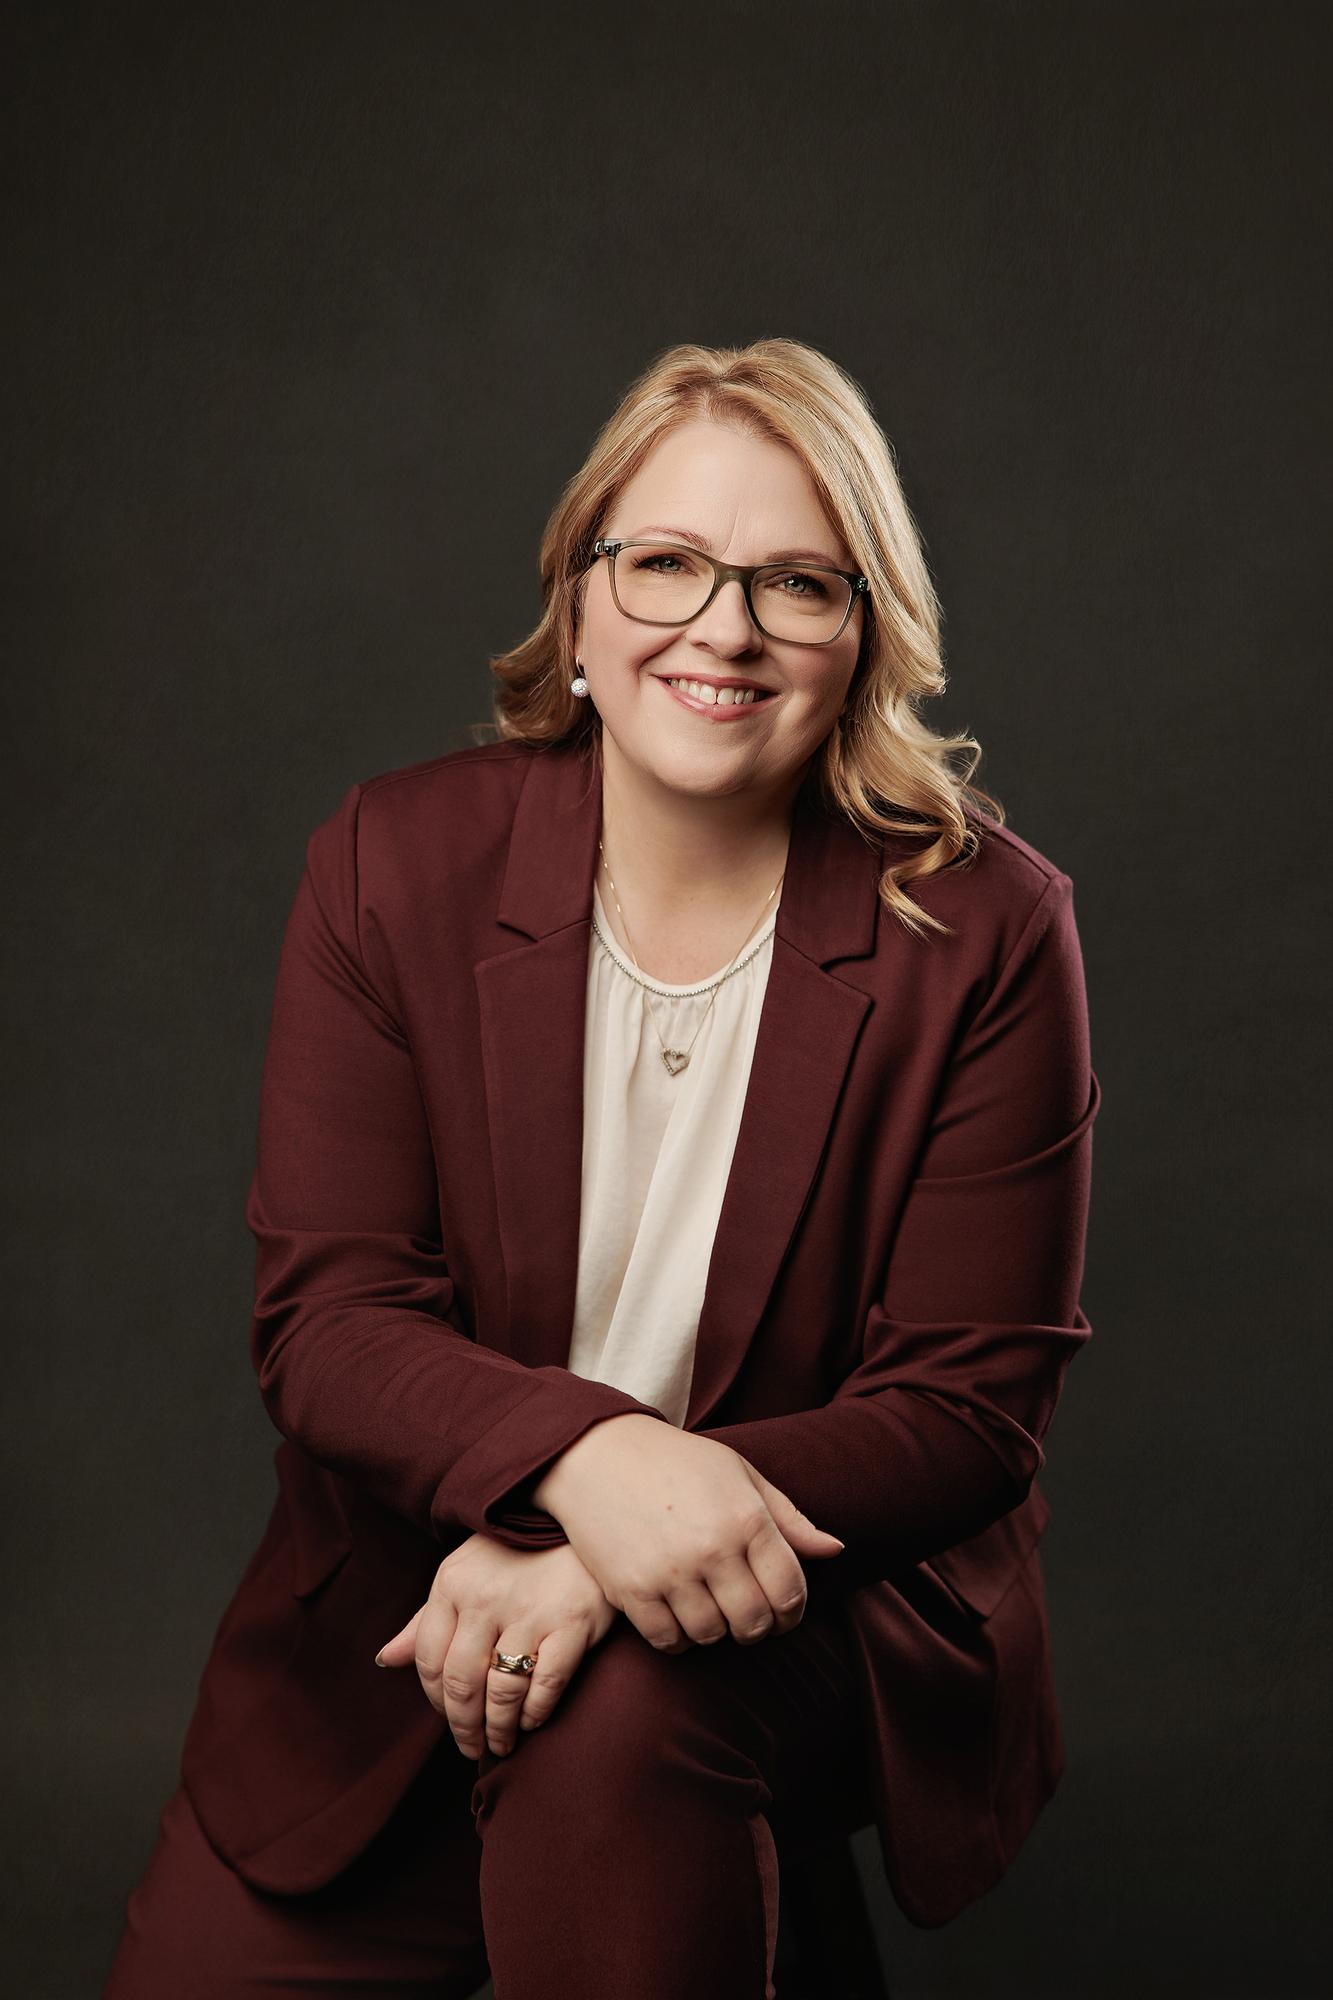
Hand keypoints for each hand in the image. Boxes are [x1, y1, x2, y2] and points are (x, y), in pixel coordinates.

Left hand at [373, 1534, 617, 1759]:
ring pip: (502, 1692)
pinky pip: (546, 1685)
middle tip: (473, 1748)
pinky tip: (532, 1720)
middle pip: (462, 1683)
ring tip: (503, 1742)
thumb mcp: (464, 1574)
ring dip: (500, 1729)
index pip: (429, 1661)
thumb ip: (425, 1620)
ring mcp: (531, 1611)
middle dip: (464, 1727)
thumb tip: (384, 1660)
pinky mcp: (572, 1622)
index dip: (436, 1702)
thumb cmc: (515, 1554)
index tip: (449, 1719)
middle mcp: (486, 1597)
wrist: (581, 1521)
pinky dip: (536, 1712)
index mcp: (452, 1583)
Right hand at [532, 1415, 844, 1651]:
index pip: (790, 1591)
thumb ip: (789, 1518)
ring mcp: (670, 1573)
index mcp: (746, 1518)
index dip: (793, 1611)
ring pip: (712, 1636)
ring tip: (711, 1608)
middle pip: (754, 1623)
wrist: (598, 1454)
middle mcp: (712, 1549)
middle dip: (758, 1627)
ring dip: (717, 1631)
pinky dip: (679, 1637)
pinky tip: (678, 1614)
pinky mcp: (632, 1591)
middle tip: (748, 1616)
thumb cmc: (677, 1461)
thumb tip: (835, 1550)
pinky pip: (668, 1641)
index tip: (784, 1611)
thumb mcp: (739, 1474)